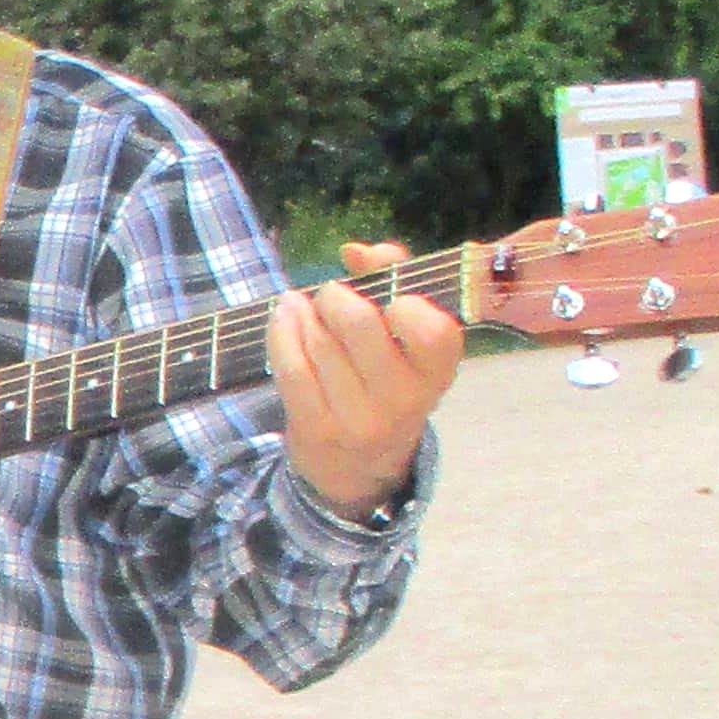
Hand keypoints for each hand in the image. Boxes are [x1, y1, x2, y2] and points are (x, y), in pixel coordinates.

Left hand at [268, 241, 460, 522]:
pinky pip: (291, 368)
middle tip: (331, 297)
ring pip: (319, 343)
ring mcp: (358, 420)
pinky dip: (281, 331)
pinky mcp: (316, 430)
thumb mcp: (406, 338)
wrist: (358, 467)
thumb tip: (355, 251)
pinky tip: (284, 317)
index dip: (406, 305)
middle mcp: (403, 401)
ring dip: (303, 313)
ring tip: (301, 307)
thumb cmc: (385, 379)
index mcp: (436, 373)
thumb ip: (392, 278)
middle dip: (337, 297)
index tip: (391, 301)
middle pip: (360, 325)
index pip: (433, 331)